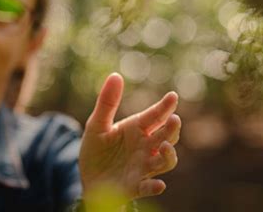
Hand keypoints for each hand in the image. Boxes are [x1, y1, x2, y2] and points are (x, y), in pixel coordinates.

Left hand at [79, 73, 180, 200]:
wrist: (88, 178)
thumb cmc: (97, 149)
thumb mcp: (97, 124)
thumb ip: (107, 102)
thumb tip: (115, 75)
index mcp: (137, 128)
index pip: (155, 115)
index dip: (165, 106)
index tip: (172, 96)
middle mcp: (145, 147)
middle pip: (166, 136)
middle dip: (172, 128)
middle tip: (173, 119)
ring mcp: (143, 167)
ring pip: (165, 161)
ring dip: (169, 155)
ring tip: (165, 146)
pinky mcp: (134, 186)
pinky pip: (148, 187)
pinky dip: (154, 187)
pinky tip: (158, 185)